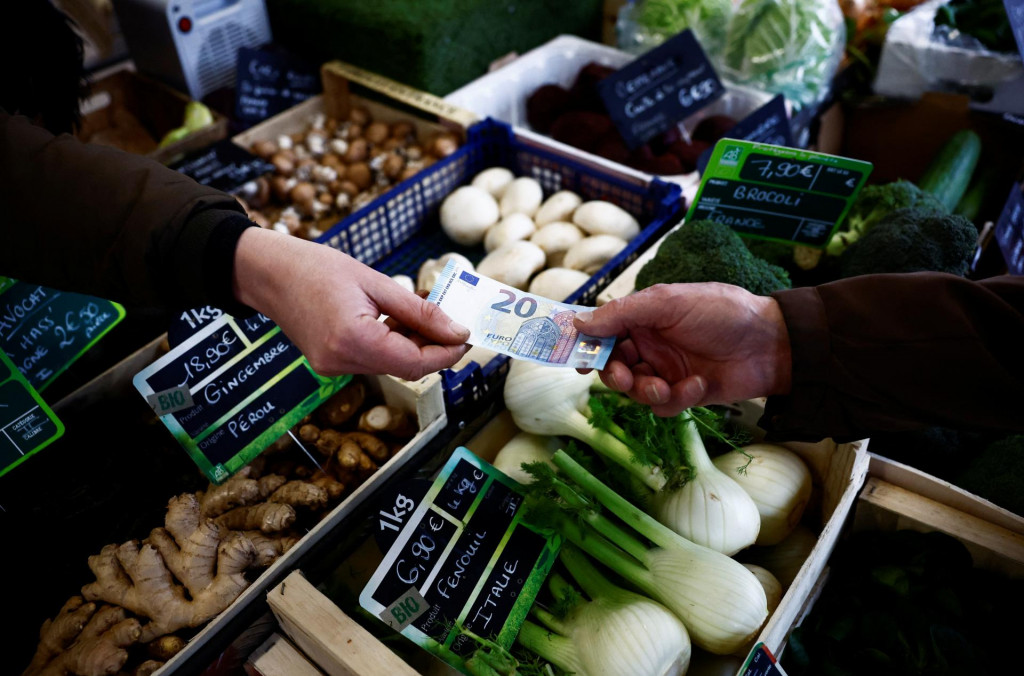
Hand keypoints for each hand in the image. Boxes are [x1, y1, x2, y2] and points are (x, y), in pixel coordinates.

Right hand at [232, 228, 468, 379]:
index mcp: (353, 340)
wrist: (267, 272)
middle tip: (451, 318)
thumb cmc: (317, 267)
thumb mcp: (375, 282)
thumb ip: (419, 311)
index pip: (415, 363)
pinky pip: (373, 359)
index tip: (467, 336)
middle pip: (406, 367)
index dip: (447, 353)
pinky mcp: (329, 362)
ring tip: (422, 309)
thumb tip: (457, 331)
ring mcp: (333, 366)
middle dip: (434, 346)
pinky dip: (393, 342)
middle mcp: (341, 362)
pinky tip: (399, 318)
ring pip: (391, 364)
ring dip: (414, 342)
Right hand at [574, 283, 791, 415]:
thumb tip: (580, 322)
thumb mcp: (669, 303)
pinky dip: (677, 399)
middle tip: (624, 378)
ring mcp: (667, 371)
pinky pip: (664, 407)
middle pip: (613, 367)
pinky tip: (699, 384)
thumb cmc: (723, 312)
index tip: (576, 361)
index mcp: (644, 318)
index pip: (604, 333)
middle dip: (615, 376)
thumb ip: (623, 313)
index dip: (588, 347)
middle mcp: (651, 345)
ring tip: (664, 386)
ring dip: (646, 391)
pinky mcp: (685, 394)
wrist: (772, 343)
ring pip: (635, 392)